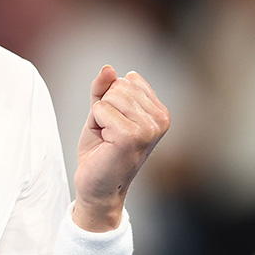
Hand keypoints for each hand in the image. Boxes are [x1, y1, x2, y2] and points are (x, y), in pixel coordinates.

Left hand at [74, 65, 169, 231]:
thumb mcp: (102, 112)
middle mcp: (160, 119)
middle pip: (118, 86)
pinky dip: (95, 124)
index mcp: (160, 112)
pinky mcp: (131, 136)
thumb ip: (104, 88)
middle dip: (104, 107)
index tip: (115, 124)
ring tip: (107, 139)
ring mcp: (148, 128)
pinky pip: (100, 109)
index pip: (128, 79)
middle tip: (108, 134)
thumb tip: (108, 68)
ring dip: (99, 117)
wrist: (98, 187)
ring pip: (109, 96)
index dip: (111, 100)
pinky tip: (105, 144)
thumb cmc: (101, 150)